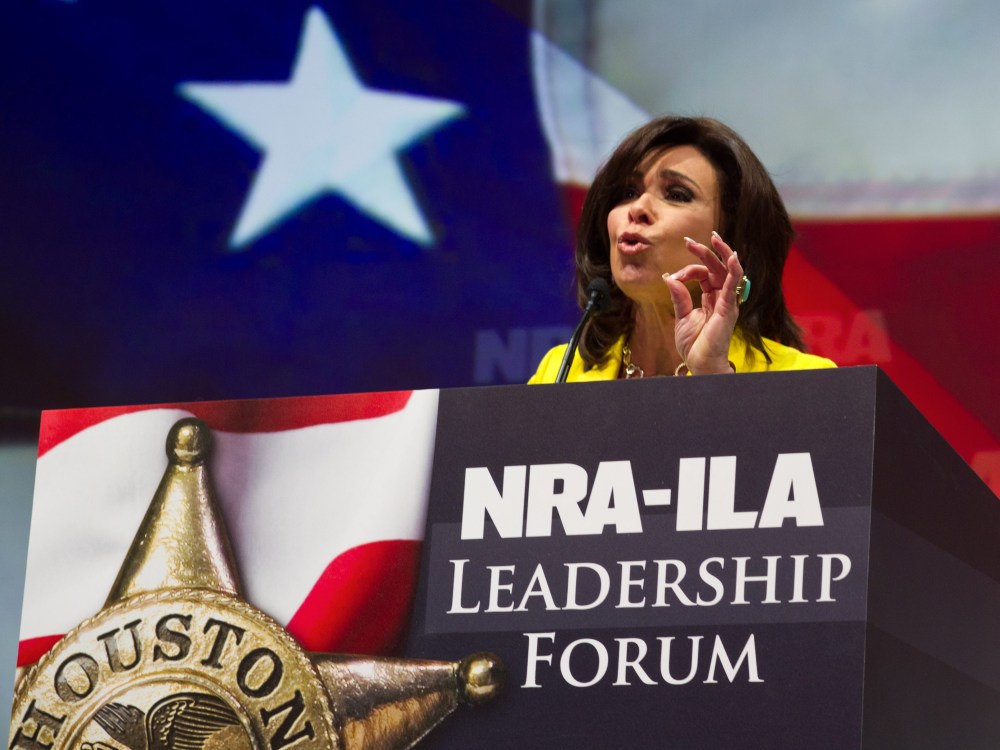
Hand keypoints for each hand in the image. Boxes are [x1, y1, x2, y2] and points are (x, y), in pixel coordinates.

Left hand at [662, 231, 742, 373]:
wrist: (700, 363)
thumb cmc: (694, 344)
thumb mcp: (681, 317)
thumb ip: (678, 297)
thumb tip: (669, 277)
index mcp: (711, 298)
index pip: (703, 274)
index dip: (688, 270)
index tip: (673, 277)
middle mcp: (721, 298)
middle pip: (716, 268)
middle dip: (704, 252)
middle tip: (689, 241)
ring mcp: (726, 302)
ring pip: (728, 271)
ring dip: (721, 254)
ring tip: (713, 239)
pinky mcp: (728, 308)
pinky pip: (734, 286)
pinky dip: (734, 270)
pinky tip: (731, 257)